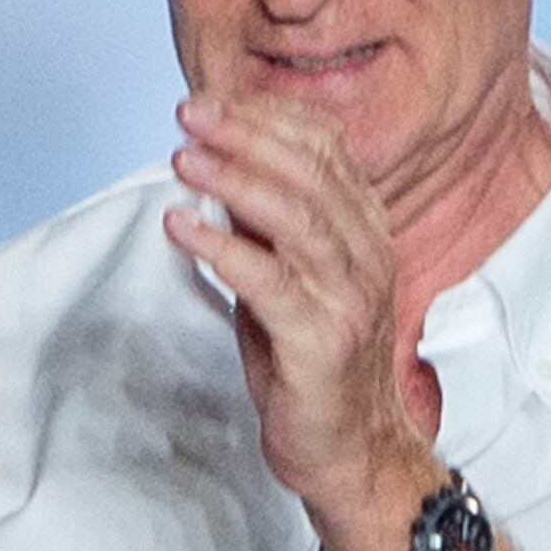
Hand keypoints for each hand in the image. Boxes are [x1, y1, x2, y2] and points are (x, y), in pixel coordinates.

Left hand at [164, 96, 435, 550]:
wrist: (352, 451)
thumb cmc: (315, 365)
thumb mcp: (294, 279)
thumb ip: (268, 230)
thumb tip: (219, 173)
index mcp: (367, 233)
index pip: (328, 151)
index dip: (270, 118)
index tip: (214, 99)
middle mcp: (368, 256)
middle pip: (311, 174)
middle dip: (246, 135)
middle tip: (190, 112)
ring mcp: (349, 298)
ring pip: (297, 218)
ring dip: (235, 180)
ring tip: (183, 158)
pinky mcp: (321, 340)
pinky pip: (269, 281)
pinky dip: (222, 247)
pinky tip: (182, 226)